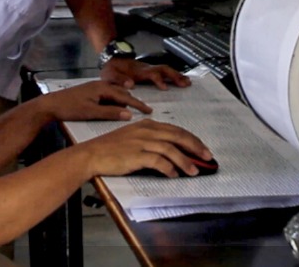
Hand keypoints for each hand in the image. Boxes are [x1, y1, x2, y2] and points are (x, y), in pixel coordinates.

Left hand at [39, 81, 151, 122]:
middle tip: (145, 111)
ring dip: (124, 101)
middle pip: (122, 93)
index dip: (137, 104)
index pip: (125, 96)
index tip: (149, 111)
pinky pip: (108, 96)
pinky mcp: (90, 93)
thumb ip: (110, 113)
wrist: (50, 104)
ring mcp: (95, 88)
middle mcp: (100, 85)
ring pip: (115, 94)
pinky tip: (116, 108)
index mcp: (102, 88)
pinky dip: (115, 102)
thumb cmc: (70, 108)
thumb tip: (129, 115)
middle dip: (134, 102)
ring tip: (133, 110)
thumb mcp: (91, 112)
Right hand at [80, 119, 212, 177]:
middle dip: (195, 147)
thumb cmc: (110, 148)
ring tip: (194, 170)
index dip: (192, 139)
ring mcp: (141, 142)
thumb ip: (150, 140)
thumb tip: (170, 151)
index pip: (176, 130)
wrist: (91, 154)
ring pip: (170, 149)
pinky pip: (158, 161)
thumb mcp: (132, 137)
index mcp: (147, 124)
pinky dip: (169, 168)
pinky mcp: (136, 155)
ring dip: (185, 161)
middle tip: (207, 157)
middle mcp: (146, 130)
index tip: (202, 149)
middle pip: (177, 136)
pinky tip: (174, 175)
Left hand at [101, 57, 190, 89]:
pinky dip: (174, 74)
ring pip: (166, 69)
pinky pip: (165, 71)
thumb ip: (119, 80)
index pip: (151, 73)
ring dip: (177, 75)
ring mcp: (150, 68)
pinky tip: (181, 79)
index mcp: (138, 71)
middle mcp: (146, 69)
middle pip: (163, 69)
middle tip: (185, 84)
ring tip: (188, 83)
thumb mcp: (110, 75)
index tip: (165, 88)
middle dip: (174, 76)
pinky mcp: (151, 70)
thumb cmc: (111, 70)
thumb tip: (130, 85)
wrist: (112, 58)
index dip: (158, 80)